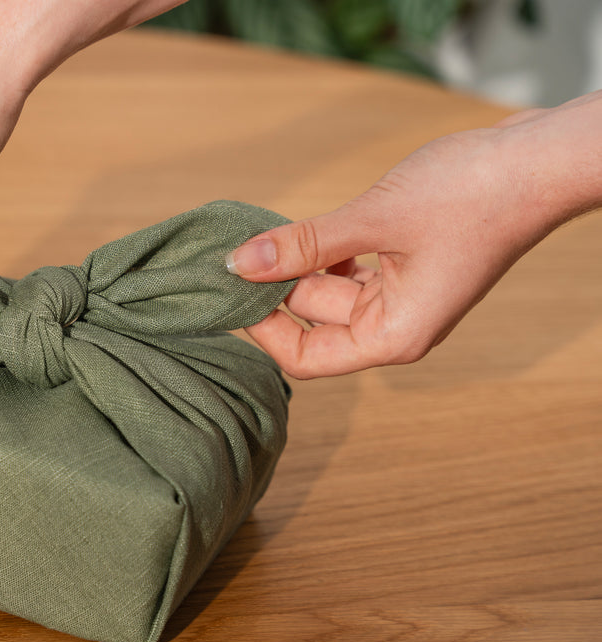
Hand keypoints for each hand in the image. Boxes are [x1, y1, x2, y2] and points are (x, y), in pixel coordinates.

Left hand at [230, 91, 601, 378]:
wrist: (537, 159)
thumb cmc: (471, 195)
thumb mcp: (373, 219)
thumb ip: (303, 245)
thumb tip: (239, 263)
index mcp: (393, 335)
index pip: (305, 357)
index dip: (263, 330)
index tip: (230, 290)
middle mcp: (395, 324)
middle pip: (312, 320)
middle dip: (274, 285)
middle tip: (235, 246)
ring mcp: (401, 294)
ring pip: (326, 290)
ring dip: (296, 262)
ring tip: (264, 229)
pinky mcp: (403, 264)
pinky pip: (346, 266)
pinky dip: (323, 248)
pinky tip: (307, 224)